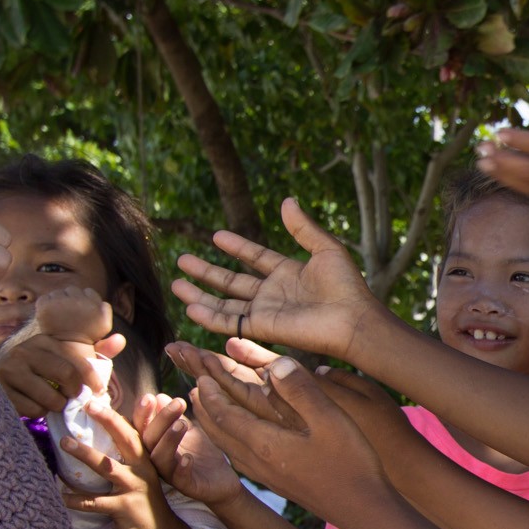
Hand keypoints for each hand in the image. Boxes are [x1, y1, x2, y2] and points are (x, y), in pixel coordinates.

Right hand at [0, 288, 124, 416]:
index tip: (98, 391)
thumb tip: (120, 340)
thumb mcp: (69, 358)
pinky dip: (40, 412)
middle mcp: (25, 351)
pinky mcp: (2, 390)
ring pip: (50, 398)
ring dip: (58, 405)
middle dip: (76, 393)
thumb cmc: (45, 371)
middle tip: (75, 398)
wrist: (5, 381)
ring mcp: (10, 370)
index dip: (93, 379)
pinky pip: (33, 410)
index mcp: (44, 341)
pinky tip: (36, 404)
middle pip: (65, 376)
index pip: (76, 360)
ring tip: (54, 401)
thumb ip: (97, 351)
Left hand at [58, 394, 186, 528]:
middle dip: (108, 421)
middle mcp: (143, 469)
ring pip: (108, 467)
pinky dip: (77, 499)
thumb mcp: (141, 478)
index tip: (100, 398)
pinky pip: (96, 502)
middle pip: (126, 440)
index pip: (134, 431)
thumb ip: (127, 459)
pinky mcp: (125, 508)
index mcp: (146, 460)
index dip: (120, 414)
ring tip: (64, 442)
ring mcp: (135, 488)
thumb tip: (104, 440)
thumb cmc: (145, 505)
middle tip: (88, 406)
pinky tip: (60, 495)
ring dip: (85, 454)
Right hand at [145, 399, 244, 509]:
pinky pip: (180, 479)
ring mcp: (171, 474)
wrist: (223, 480)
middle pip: (148, 439)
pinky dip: (182, 468)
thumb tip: (159, 396)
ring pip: (160, 458)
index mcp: (156, 443)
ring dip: (169, 440)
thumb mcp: (189, 431)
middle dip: (160, 420)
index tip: (150, 396)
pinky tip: (188, 458)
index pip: (141, 426)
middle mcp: (158, 458)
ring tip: (182, 424)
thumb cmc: (202, 453)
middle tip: (178, 403)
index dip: (142, 412)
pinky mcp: (187, 486)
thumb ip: (175, 416)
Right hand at [172, 198, 383, 360]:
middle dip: (206, 272)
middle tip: (182, 260)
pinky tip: (189, 306)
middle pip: (232, 281)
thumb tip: (287, 200)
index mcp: (289, 273)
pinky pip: (230, 322)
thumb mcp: (325, 248)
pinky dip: (209, 316)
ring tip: (175, 284)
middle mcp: (273, 293)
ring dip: (199, 294)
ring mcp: (266, 311)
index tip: (216, 236)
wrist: (352, 320)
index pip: (255, 257)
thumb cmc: (346, 286)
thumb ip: (303, 227)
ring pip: (224, 303)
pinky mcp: (262, 328)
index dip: (237, 247)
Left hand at [188, 352, 385, 513]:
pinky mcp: (277, 483)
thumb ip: (300, 389)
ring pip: (227, 447)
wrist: (363, 509)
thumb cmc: (350, 463)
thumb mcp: (329, 418)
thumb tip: (273, 364)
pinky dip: (229, 443)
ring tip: (207, 411)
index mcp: (265, 442)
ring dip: (212, 426)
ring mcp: (267, 476)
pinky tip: (239, 441)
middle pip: (218, 432)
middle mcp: (258, 461)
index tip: (202, 372)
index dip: (211, 392)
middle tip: (195, 388)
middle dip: (203, 408)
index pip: (224, 413)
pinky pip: (240, 459)